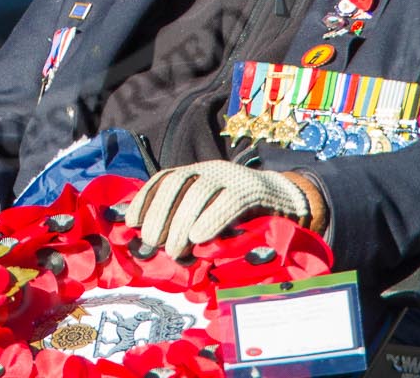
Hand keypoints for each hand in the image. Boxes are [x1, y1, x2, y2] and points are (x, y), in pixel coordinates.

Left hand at [129, 160, 310, 257]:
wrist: (288, 203)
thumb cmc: (244, 218)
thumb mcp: (212, 215)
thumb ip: (187, 222)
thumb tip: (154, 244)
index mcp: (198, 173)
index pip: (165, 177)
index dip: (146, 197)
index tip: (132, 221)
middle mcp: (211, 169)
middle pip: (178, 182)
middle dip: (160, 212)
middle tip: (152, 243)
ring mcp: (232, 176)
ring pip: (200, 191)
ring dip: (181, 222)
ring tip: (174, 250)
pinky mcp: (253, 189)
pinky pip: (229, 201)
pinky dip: (211, 219)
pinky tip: (199, 237)